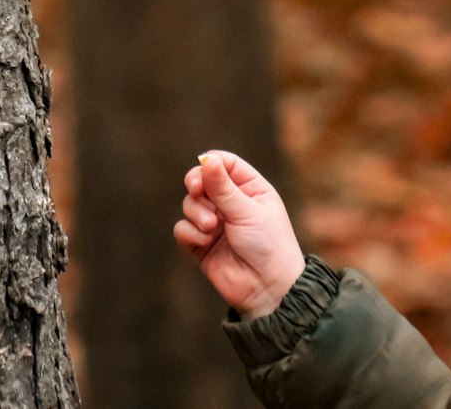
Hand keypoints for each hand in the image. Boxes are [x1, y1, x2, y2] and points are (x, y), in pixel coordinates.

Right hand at [174, 150, 305, 318]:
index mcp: (249, 188)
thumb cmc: (268, 246)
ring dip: (196, 212)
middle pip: (201, 180)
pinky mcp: (201, 244)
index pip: (225, 164)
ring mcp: (214, 223)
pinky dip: (190, 232)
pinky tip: (204, 241)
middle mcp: (230, 203)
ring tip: (211, 227)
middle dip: (197, 184)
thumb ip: (223, 188)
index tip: (203, 168)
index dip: (211, 163)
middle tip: (197, 190)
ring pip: (190, 203)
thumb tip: (206, 159)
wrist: (268, 290)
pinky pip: (183, 228)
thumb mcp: (248, 211)